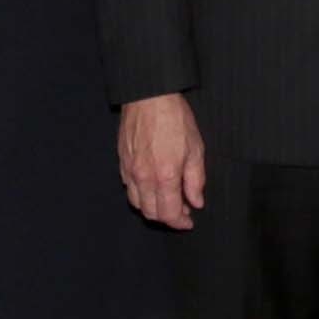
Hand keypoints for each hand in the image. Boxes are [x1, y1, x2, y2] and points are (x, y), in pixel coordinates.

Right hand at [120, 93, 205, 229]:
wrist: (149, 97)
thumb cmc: (175, 119)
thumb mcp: (195, 149)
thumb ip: (195, 180)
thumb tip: (196, 201)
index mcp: (165, 176)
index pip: (168, 214)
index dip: (179, 222)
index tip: (188, 220)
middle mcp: (144, 178)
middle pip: (151, 213)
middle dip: (167, 217)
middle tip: (181, 210)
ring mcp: (130, 170)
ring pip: (137, 203)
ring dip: (152, 207)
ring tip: (166, 199)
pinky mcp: (122, 162)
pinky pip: (128, 187)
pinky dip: (140, 193)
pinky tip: (152, 184)